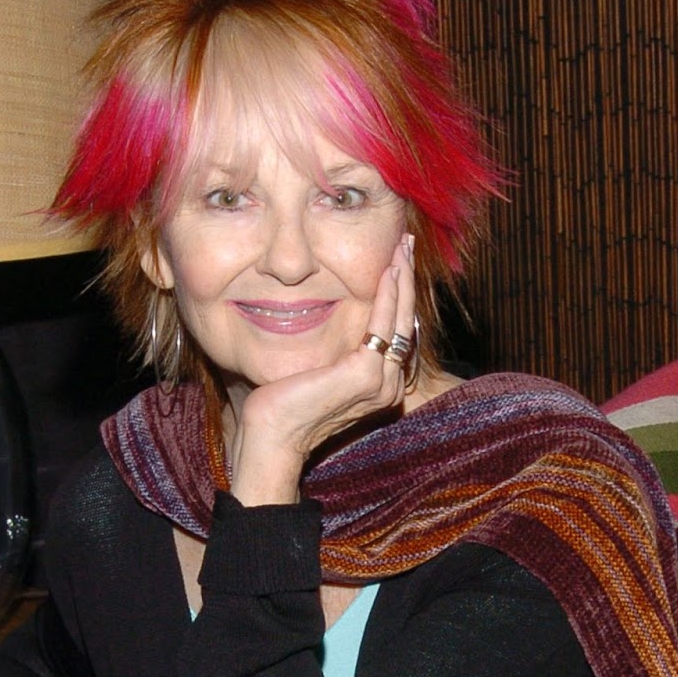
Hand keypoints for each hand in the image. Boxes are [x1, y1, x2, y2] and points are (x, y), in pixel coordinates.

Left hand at [227, 233, 416, 503]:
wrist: (271, 433)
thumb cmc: (283, 403)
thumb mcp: (316, 368)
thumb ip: (335, 348)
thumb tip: (327, 312)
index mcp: (380, 385)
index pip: (395, 330)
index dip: (397, 294)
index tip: (396, 261)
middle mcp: (389, 385)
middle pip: (404, 320)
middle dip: (405, 278)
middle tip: (406, 243)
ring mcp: (381, 381)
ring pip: (399, 317)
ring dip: (401, 278)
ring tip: (401, 247)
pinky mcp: (366, 374)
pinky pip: (383, 322)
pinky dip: (387, 292)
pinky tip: (387, 268)